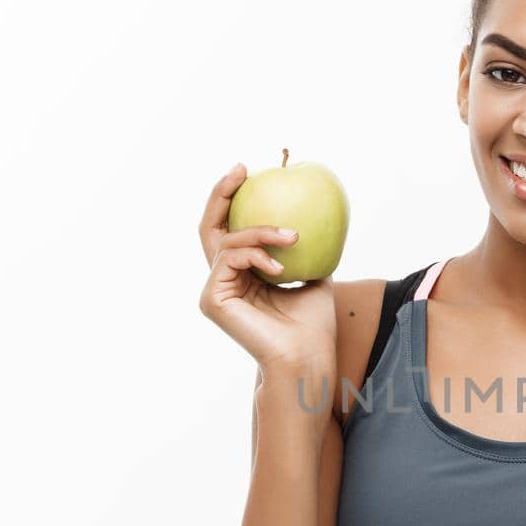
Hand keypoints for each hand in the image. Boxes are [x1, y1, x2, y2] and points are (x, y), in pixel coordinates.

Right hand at [197, 163, 336, 372]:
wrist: (308, 355)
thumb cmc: (314, 322)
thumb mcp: (313, 273)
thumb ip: (304, 246)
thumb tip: (312, 211)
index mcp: (242, 274)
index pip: (232, 230)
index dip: (234, 199)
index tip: (250, 171)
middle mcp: (223, 280)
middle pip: (211, 227)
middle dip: (223, 193)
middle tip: (243, 170)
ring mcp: (214, 290)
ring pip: (227, 241)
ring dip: (260, 232)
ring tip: (292, 237)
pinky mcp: (211, 299)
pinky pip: (230, 259)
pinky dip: (255, 256)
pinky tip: (279, 266)